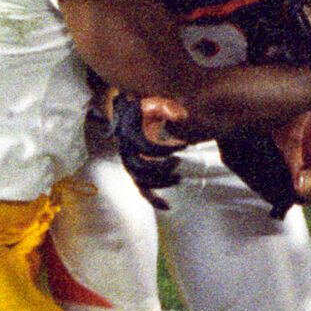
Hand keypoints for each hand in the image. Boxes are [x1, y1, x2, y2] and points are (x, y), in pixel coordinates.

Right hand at [110, 92, 188, 210]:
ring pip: (141, 182)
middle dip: (162, 168)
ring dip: (161, 183)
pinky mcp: (137, 174)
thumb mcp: (156, 104)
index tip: (184, 144)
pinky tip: (168, 206)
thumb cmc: (147, 110)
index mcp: (129, 135)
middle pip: (141, 168)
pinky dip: (154, 200)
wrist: (134, 117)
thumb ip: (166, 107)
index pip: (145, 147)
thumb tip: (180, 117)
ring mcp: (131, 166)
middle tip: (180, 162)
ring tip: (180, 179)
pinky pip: (143, 190)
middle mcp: (126, 153)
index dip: (165, 149)